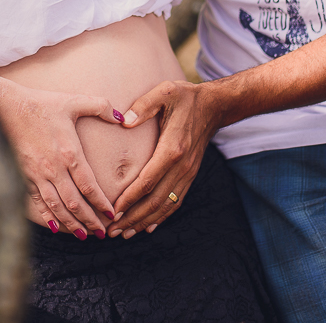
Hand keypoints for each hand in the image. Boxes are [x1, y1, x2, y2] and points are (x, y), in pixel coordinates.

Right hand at [0, 75, 120, 238]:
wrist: (5, 107)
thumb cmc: (41, 104)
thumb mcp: (74, 101)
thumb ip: (101, 107)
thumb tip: (122, 117)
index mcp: (69, 153)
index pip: (89, 185)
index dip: (101, 203)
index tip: (112, 214)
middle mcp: (53, 168)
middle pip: (74, 202)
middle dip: (89, 220)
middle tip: (102, 233)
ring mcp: (37, 175)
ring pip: (56, 206)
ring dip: (71, 223)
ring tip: (83, 235)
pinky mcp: (23, 176)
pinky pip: (37, 202)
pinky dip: (48, 216)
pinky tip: (56, 227)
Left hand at [110, 79, 218, 237]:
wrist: (214, 106)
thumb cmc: (185, 97)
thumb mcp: (165, 92)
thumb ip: (144, 105)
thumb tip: (124, 122)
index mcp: (172, 149)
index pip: (147, 181)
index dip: (129, 199)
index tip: (113, 211)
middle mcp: (182, 166)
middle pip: (155, 200)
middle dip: (132, 218)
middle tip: (112, 231)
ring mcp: (187, 173)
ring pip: (165, 205)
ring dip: (144, 221)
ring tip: (125, 233)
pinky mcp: (189, 175)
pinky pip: (175, 201)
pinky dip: (162, 216)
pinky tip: (148, 226)